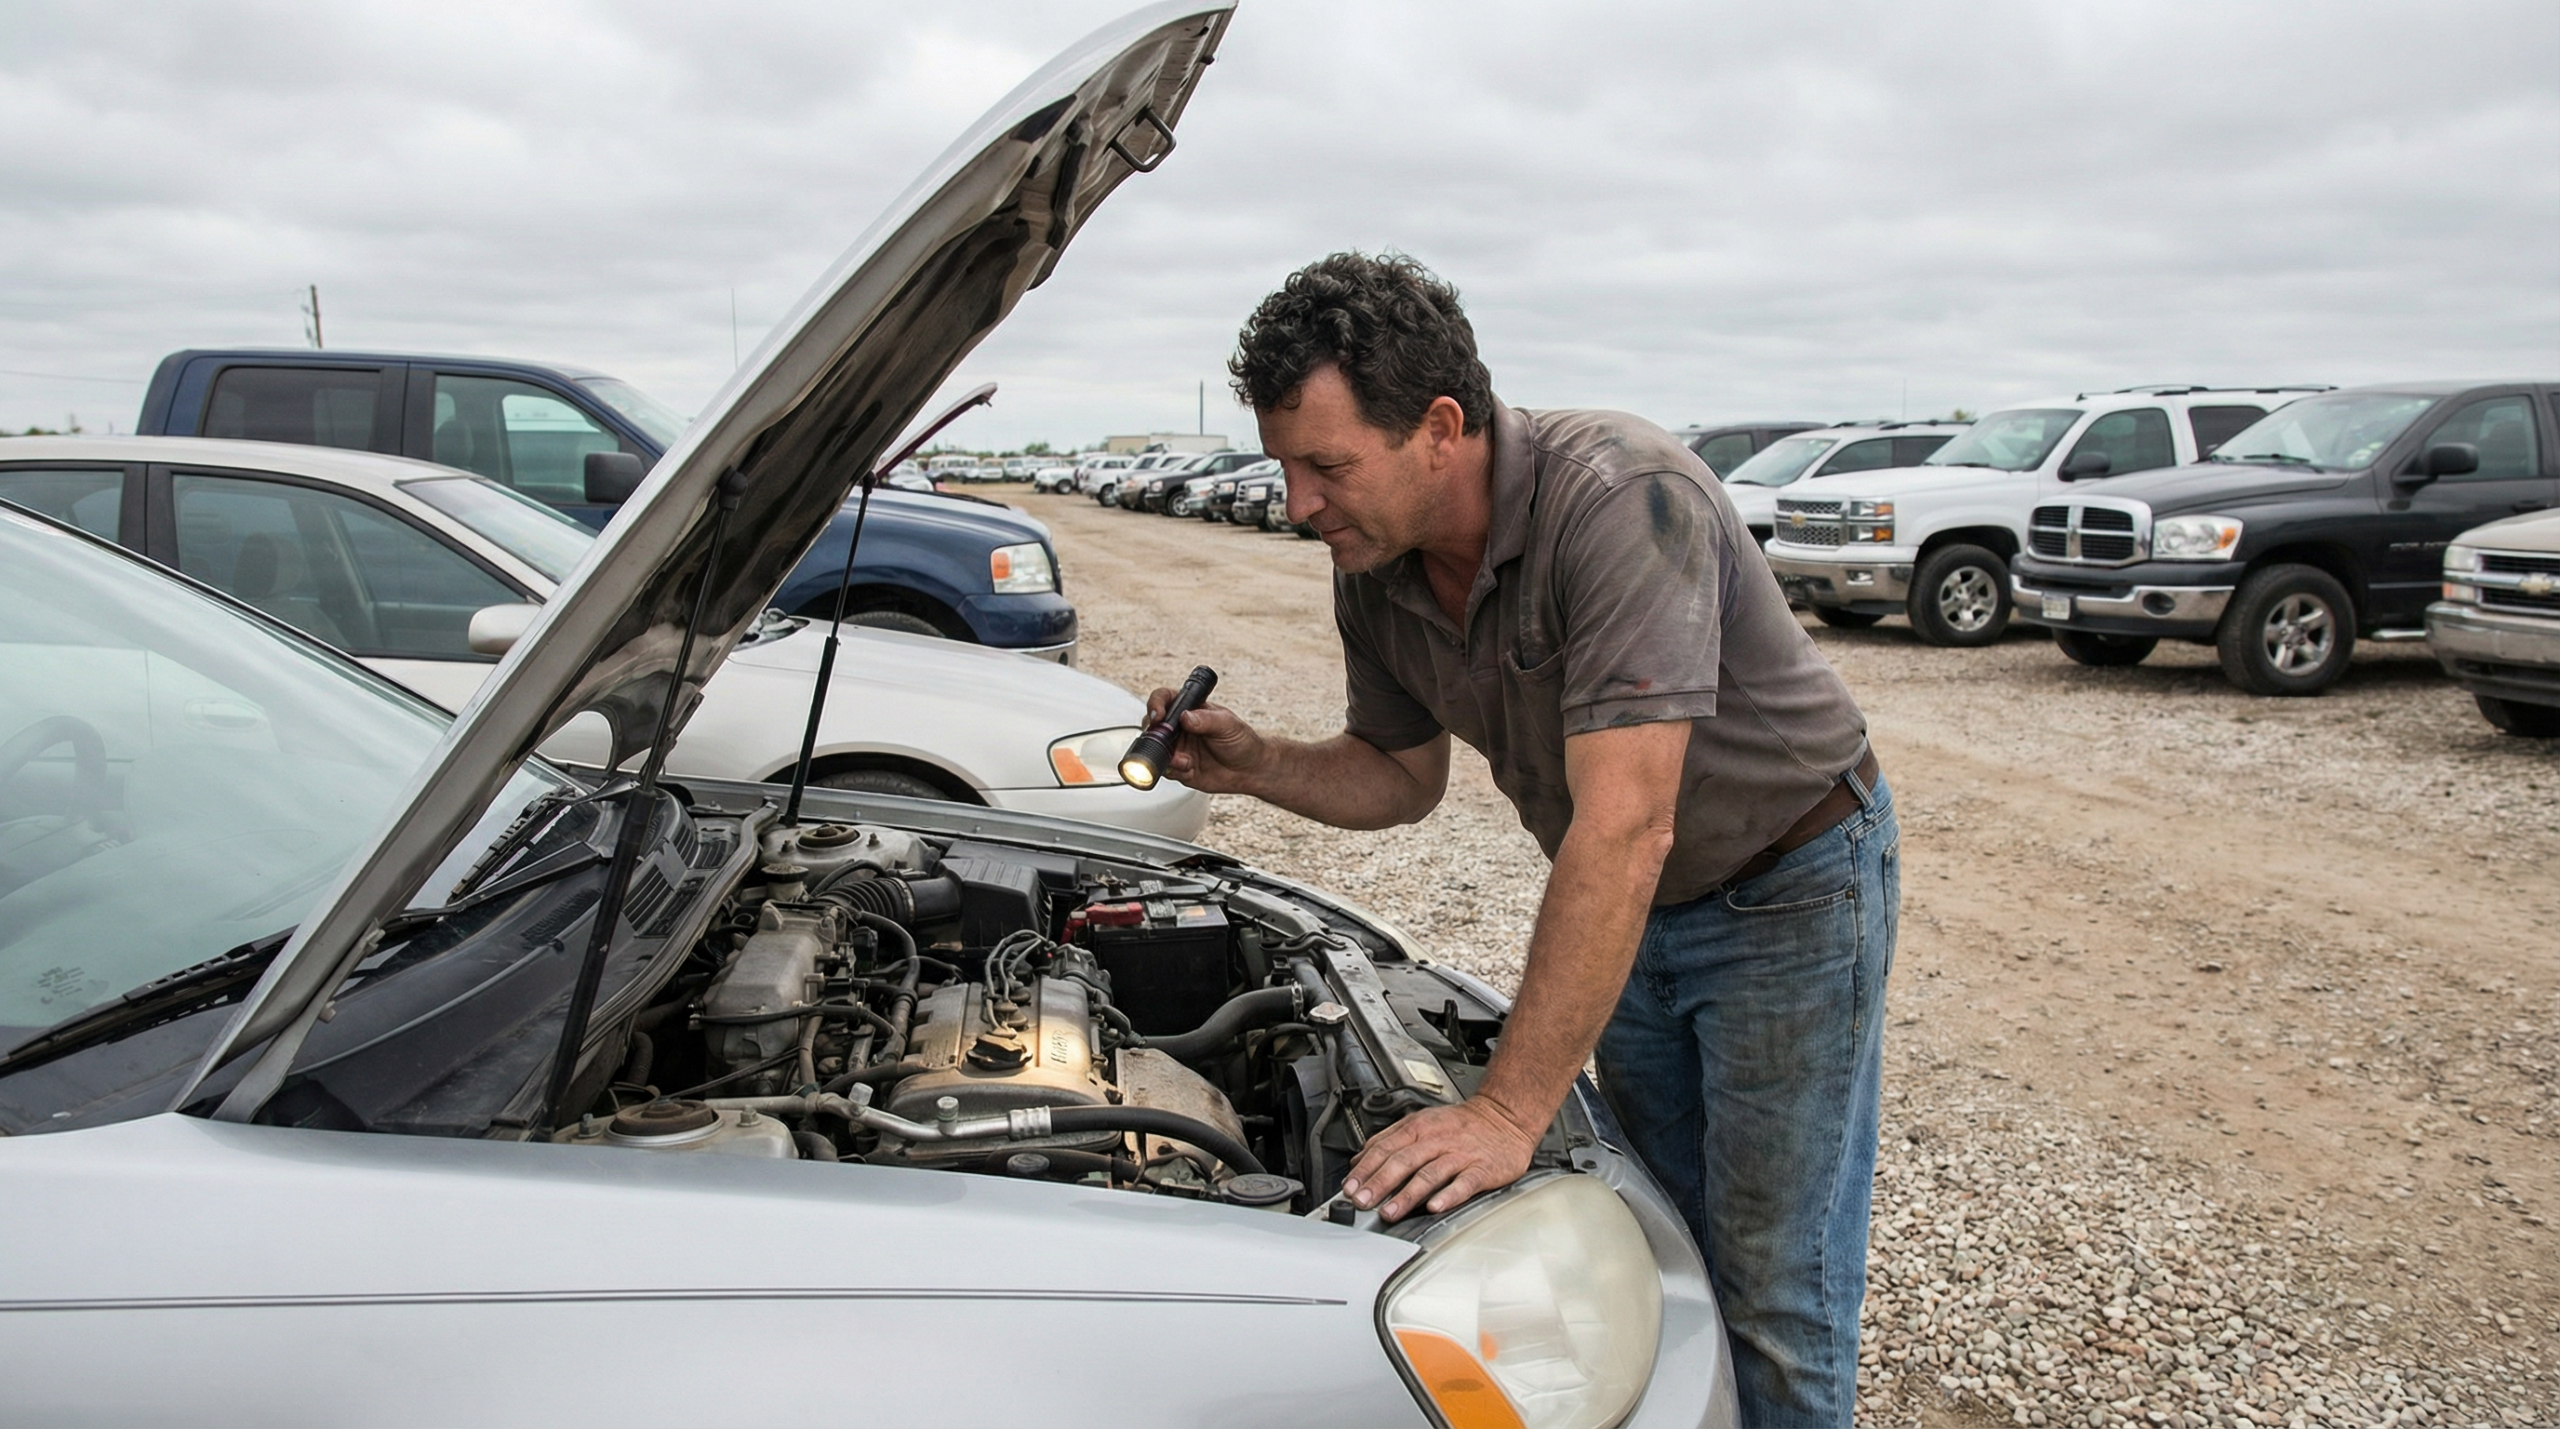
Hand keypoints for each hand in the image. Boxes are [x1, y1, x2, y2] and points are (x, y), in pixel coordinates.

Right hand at [1140, 690, 1269, 794]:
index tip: (1158, 715)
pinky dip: (1174, 770)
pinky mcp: (1180, 768)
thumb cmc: (1242, 741)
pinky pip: (1166, 769)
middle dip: (1153, 733)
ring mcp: (1178, 748)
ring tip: (1182, 760)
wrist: (1250, 770)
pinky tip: (1188, 769)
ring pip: (1156, 749)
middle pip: (1153, 725)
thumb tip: (1186, 717)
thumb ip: (1206, 720)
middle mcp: (1180, 728)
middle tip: (1164, 740)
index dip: (1156, 704)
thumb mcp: (1228, 724)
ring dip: (1164, 755)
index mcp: (1189, 709)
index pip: (1164, 699)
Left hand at [1340, 1096, 1539, 1221]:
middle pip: (1402, 1161)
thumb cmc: (1461, 1125)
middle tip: (1362, 1202)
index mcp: (1418, 1128)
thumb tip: (1359, 1161)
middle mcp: (1436, 1139)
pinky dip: (1448, 1195)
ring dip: (1406, 1194)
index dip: (1365, 1169)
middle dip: (1379, 1183)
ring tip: (1390, 1211)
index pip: (1384, 1148)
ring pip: (1429, 1174)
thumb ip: (1390, 1141)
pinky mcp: (1482, 1169)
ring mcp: (1459, 1154)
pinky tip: (1435, 1207)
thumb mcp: (1422, 1123)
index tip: (1349, 1188)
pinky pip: (1464, 1183)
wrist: (1504, 1117)